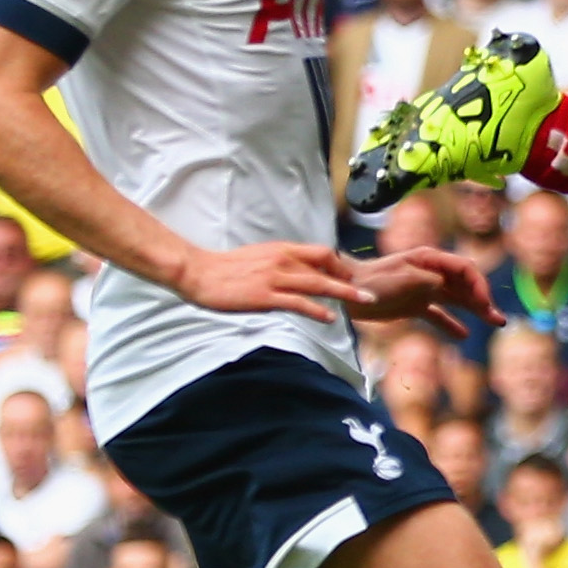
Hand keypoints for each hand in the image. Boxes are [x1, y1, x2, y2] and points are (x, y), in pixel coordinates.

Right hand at [175, 240, 365, 321]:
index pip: (322, 253)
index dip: (341, 265)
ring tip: (364, 302)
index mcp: (282, 250)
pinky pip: (298, 303)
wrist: (198, 272)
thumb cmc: (225, 268)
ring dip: (344, 293)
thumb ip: (281, 263)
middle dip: (351, 279)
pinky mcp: (265, 296)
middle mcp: (282, 260)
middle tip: (369, 291)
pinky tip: (330, 317)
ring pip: (318, 284)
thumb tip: (298, 272)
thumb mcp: (260, 257)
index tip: (352, 277)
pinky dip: (317, 310)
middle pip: (326, 266)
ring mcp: (275, 278)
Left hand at [345, 246, 493, 332]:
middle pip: (466, 284)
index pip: (465, 269)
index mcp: (430, 260)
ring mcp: (424, 290)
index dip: (478, 285)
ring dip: (476, 310)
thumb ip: (429, 280)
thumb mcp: (403, 278)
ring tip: (495, 322)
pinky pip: (440, 315)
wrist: (346, 295)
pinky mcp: (415, 306)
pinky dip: (452, 324)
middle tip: (496, 318)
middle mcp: (431, 273)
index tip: (484, 304)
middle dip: (483, 299)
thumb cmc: (372, 282)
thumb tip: (447, 286)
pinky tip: (464, 335)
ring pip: (457, 299)